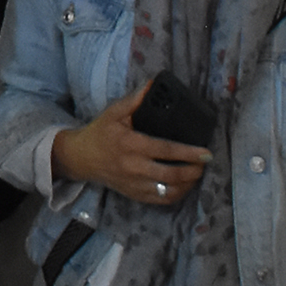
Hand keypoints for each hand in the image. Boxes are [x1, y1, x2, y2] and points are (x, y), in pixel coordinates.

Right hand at [52, 87, 205, 208]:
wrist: (80, 158)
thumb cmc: (100, 133)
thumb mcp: (113, 113)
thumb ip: (134, 101)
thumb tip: (152, 85)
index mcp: (131, 145)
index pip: (166, 150)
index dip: (189, 153)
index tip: (206, 152)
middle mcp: (134, 167)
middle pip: (171, 174)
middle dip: (193, 170)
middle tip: (205, 162)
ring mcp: (134, 184)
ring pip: (168, 190)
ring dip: (188, 184)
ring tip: (197, 173)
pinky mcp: (134, 194)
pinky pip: (161, 200)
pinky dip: (176, 194)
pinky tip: (183, 185)